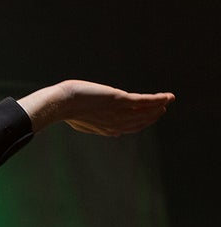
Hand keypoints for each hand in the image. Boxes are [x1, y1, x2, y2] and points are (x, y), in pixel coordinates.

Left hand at [16, 80, 173, 135]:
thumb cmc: (62, 108)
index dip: (138, 124)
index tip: (146, 119)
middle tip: (162, 110)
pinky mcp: (119, 101)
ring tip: (168, 101)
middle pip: (137, 122)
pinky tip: (167, 96)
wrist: (59, 103)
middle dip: (151, 116)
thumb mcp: (76, 119)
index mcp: (102, 129)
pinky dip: (157, 99)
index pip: (125, 128)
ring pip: (143, 112)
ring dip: (158, 107)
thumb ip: (89, 123)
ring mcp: (117, 113)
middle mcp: (112, 124)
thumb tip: (94, 125)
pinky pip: (144, 101)